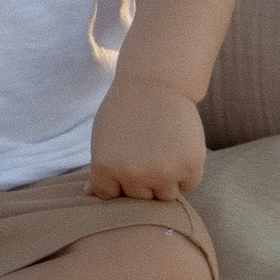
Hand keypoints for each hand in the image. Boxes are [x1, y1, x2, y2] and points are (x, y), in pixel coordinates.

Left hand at [88, 76, 206, 202]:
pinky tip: (179, 146)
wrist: (157, 81)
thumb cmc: (126, 108)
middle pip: (139, 198)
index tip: (123, 157)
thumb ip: (99, 168)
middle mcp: (133, 174)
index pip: (110, 196)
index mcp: (106, 167)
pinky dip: (187, 171)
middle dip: (143, 180)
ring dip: (167, 179)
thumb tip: (89, 195)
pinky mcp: (190, 166)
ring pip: (165, 196)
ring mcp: (163, 172)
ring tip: (163, 148)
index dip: (117, 179)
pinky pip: (188, 184)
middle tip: (146, 149)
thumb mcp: (103, 136)